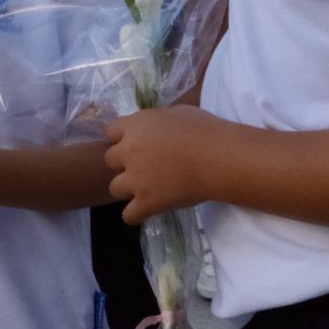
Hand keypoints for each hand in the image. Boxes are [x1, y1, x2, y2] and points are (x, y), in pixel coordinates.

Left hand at [103, 105, 217, 223]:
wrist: (218, 158)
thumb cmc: (204, 130)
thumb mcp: (177, 113)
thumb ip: (157, 121)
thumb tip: (154, 129)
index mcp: (135, 126)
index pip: (111, 131)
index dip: (122, 138)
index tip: (137, 143)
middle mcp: (128, 152)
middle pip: (110, 160)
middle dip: (124, 163)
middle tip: (145, 166)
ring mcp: (135, 180)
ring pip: (115, 188)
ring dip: (128, 189)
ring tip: (147, 189)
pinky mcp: (146, 203)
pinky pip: (128, 215)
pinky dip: (137, 214)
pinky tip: (148, 210)